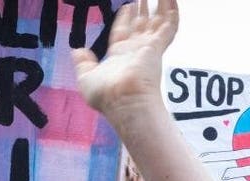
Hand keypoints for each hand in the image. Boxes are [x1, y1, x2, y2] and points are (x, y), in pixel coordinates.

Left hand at [72, 0, 179, 126]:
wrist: (123, 101)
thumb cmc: (106, 95)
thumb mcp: (86, 76)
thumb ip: (83, 62)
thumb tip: (77, 51)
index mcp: (120, 55)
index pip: (123, 31)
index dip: (125, 18)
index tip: (128, 7)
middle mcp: (136, 51)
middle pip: (142, 24)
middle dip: (143, 10)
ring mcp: (148, 48)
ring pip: (158, 21)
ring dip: (160, 6)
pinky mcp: (158, 47)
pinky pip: (169, 25)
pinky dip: (172, 10)